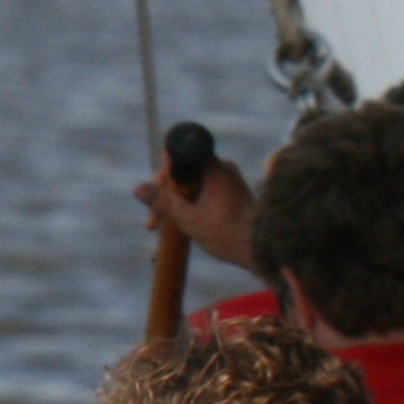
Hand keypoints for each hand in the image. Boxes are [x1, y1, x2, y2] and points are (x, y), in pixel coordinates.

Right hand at [137, 156, 257, 272]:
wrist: (265, 250)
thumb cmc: (231, 236)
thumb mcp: (190, 220)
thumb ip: (163, 203)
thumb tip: (139, 188)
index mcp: (216, 169)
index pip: (179, 153)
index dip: (163, 172)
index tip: (156, 192)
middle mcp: (222, 169)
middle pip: (181, 170)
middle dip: (163, 194)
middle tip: (153, 221)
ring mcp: (226, 180)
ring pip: (188, 183)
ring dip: (173, 202)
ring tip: (161, 226)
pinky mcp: (228, 192)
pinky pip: (199, 191)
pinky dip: (186, 204)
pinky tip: (177, 224)